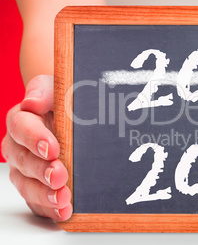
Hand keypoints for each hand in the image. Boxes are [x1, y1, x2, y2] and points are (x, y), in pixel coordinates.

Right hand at [1, 75, 71, 220]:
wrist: (76, 118)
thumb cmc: (66, 100)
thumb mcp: (58, 88)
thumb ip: (44, 91)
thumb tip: (31, 102)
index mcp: (22, 119)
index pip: (20, 127)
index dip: (35, 139)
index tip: (53, 148)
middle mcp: (19, 146)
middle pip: (23, 160)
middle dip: (41, 171)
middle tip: (59, 176)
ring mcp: (26, 169)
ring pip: (26, 184)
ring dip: (44, 194)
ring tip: (63, 199)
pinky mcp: (37, 187)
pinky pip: (38, 202)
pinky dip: (50, 209)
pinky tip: (64, 212)